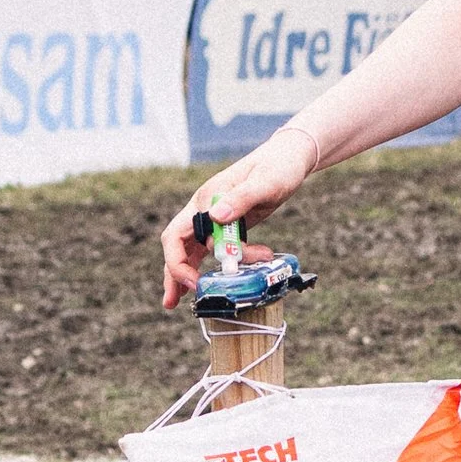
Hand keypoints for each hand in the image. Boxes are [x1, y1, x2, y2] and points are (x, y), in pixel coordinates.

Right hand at [159, 125, 313, 309]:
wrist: (289, 158)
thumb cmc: (278, 167)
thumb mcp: (265, 183)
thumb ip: (242, 199)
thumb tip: (216, 217)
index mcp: (206, 199)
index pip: (176, 234)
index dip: (178, 261)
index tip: (194, 281)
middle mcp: (205, 208)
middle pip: (177, 245)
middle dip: (173, 273)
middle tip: (171, 302)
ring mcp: (215, 217)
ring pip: (192, 250)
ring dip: (187, 274)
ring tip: (180, 301)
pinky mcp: (228, 224)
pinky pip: (213, 248)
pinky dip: (215, 266)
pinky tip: (220, 279)